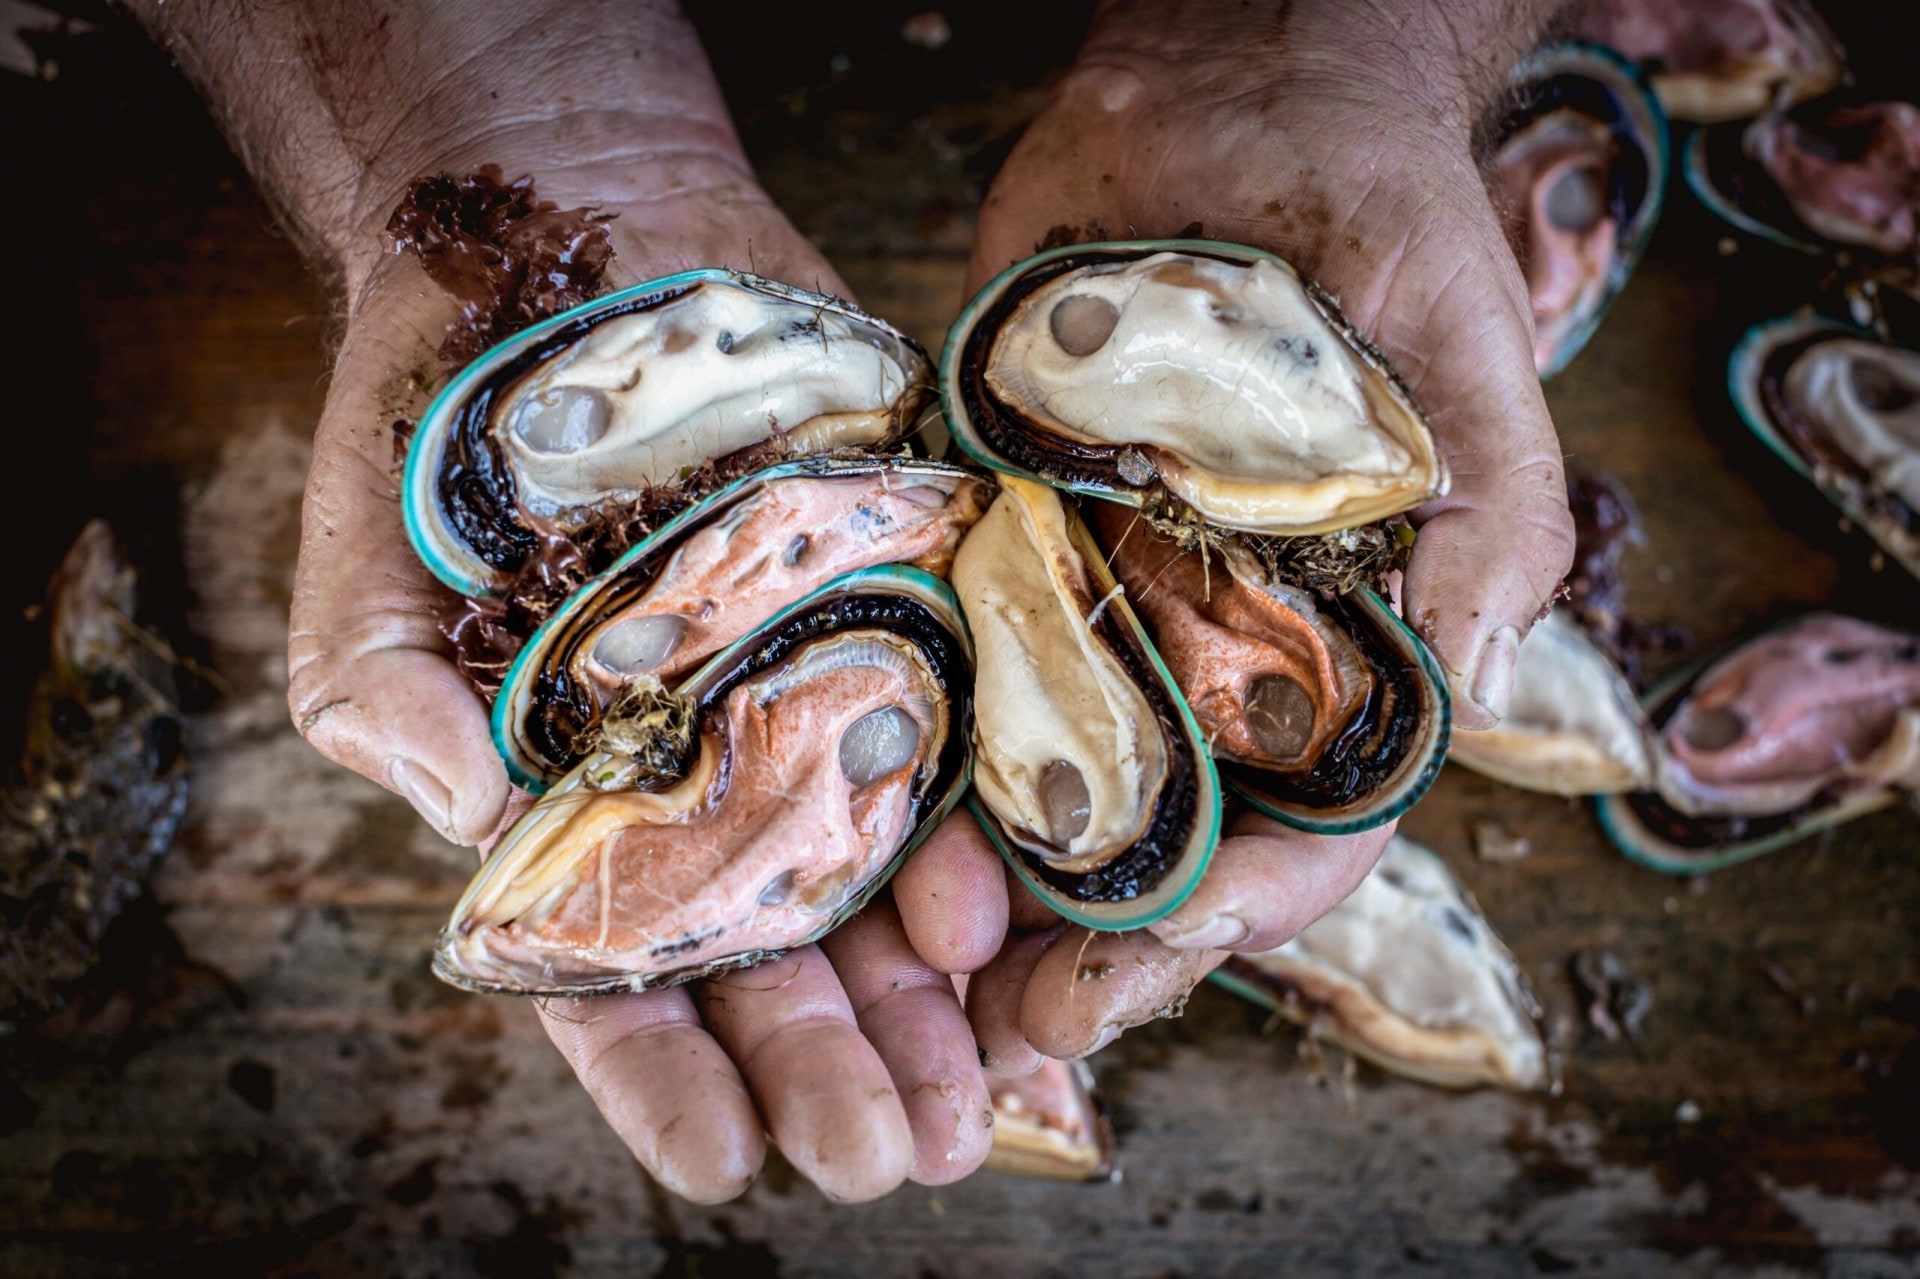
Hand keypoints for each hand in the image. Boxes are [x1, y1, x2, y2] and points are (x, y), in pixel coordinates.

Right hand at [133, 0, 1000, 1201]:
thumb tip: (471, 811)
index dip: (665, 1077)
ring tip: (968, 1098)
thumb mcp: (366, 569)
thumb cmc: (441, 430)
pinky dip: (968, 826)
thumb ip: (381, 702)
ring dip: (924, 998)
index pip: (617, 973)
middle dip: (830, 1063)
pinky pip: (948, 738)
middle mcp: (709, 772)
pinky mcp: (902, 606)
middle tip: (888, 1156)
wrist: (578, 236)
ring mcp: (812, 696)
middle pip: (774, 953)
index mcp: (576, 801)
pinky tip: (989, 912)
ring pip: (876, 880)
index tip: (725, 1163)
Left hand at [944, 0, 1574, 1063]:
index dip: (1228, 915)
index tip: (1142, 969)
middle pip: (1153, 836)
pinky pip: (941, 647)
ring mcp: (1094, 592)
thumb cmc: (1389, 224)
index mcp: (1334, 646)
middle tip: (1003, 1030)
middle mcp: (1209, 645)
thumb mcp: (1472, 375)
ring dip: (976, 879)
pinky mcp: (992, 525)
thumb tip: (1455, 706)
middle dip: (1086, 944)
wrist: (1239, 95)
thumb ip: (1481, 542)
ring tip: (911, 958)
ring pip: (1033, 778)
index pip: (1301, 827)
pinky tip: (853, 806)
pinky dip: (903, 734)